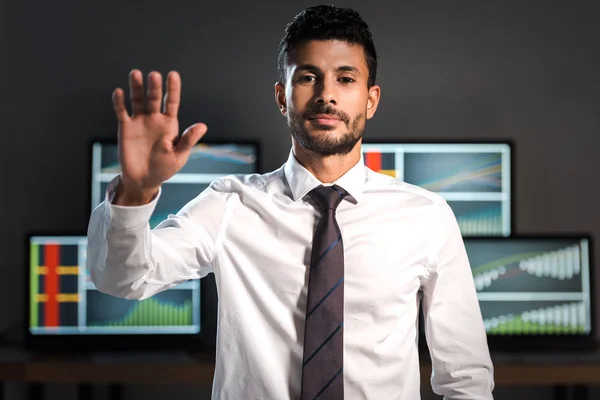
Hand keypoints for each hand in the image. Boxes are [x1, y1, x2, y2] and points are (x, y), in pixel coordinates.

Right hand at [111, 69, 206, 204]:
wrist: (143, 180)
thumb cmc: (164, 168)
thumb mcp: (179, 156)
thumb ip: (188, 140)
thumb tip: (203, 126)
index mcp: (170, 123)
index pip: (172, 102)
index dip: (173, 89)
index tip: (173, 75)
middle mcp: (154, 118)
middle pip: (155, 98)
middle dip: (154, 87)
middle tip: (154, 75)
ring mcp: (139, 121)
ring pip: (138, 100)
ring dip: (136, 87)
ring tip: (136, 74)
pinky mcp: (125, 127)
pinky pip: (122, 112)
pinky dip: (120, 103)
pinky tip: (119, 92)